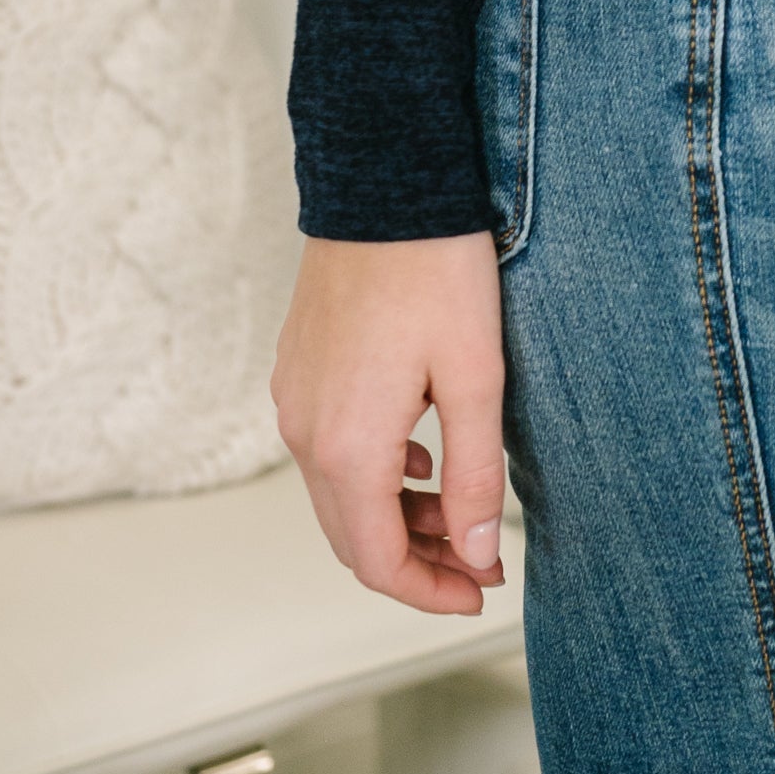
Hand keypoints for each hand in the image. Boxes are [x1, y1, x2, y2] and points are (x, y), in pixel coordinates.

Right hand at [272, 232, 507, 614]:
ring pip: (337, 494)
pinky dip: (371, 473)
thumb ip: (473, 476)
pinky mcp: (297, 367)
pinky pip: (327, 448)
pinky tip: (418, 454)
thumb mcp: (476, 377)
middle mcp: (305, 432)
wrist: (386, 182)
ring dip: (393, 517)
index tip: (481, 591)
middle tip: (479, 563)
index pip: (375, 561)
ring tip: (457, 511)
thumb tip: (476, 554)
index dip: (428, 592)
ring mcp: (294, 398)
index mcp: (347, 446)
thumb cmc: (437, 270)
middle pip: (350, 537)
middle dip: (415, 562)